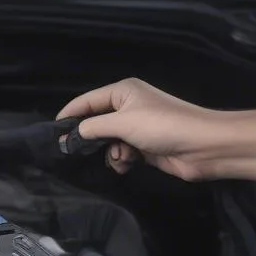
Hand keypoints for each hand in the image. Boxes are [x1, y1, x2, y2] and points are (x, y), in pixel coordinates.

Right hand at [58, 78, 220, 180]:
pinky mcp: (145, 147)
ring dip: (110, 152)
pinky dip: (122, 160)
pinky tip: (129, 164)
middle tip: (78, 152)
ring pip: (108, 141)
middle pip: (96, 122)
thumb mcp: (122, 122)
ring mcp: (137, 127)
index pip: (87, 100)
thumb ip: (93, 127)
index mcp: (123, 91)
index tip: (53, 133)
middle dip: (91, 138)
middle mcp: (128, 106)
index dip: (69, 115)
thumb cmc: (162, 126)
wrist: (202, 147)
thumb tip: (72, 135)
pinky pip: (121, 153)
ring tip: (121, 157)